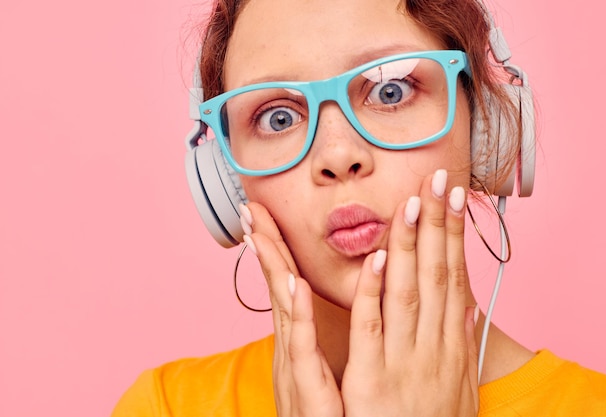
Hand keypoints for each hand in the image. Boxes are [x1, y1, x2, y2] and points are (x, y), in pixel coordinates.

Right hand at [241, 203, 342, 416]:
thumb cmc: (329, 412)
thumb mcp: (319, 367)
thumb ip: (316, 335)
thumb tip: (314, 303)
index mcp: (300, 339)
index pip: (287, 282)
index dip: (276, 247)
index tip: (265, 214)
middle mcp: (292, 346)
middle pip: (278, 286)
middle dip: (265, 246)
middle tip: (250, 208)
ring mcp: (295, 365)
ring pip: (283, 309)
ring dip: (273, 268)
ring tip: (261, 232)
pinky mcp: (306, 388)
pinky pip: (302, 347)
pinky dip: (298, 315)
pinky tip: (294, 287)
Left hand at [341, 169, 478, 416]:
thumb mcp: (459, 388)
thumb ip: (461, 345)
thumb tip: (466, 308)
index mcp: (451, 346)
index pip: (453, 278)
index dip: (454, 237)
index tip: (454, 200)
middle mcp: (432, 346)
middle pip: (435, 275)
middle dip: (437, 225)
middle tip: (438, 181)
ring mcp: (402, 360)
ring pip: (406, 291)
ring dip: (409, 245)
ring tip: (412, 203)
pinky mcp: (370, 378)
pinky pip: (370, 327)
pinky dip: (374, 291)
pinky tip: (377, 257)